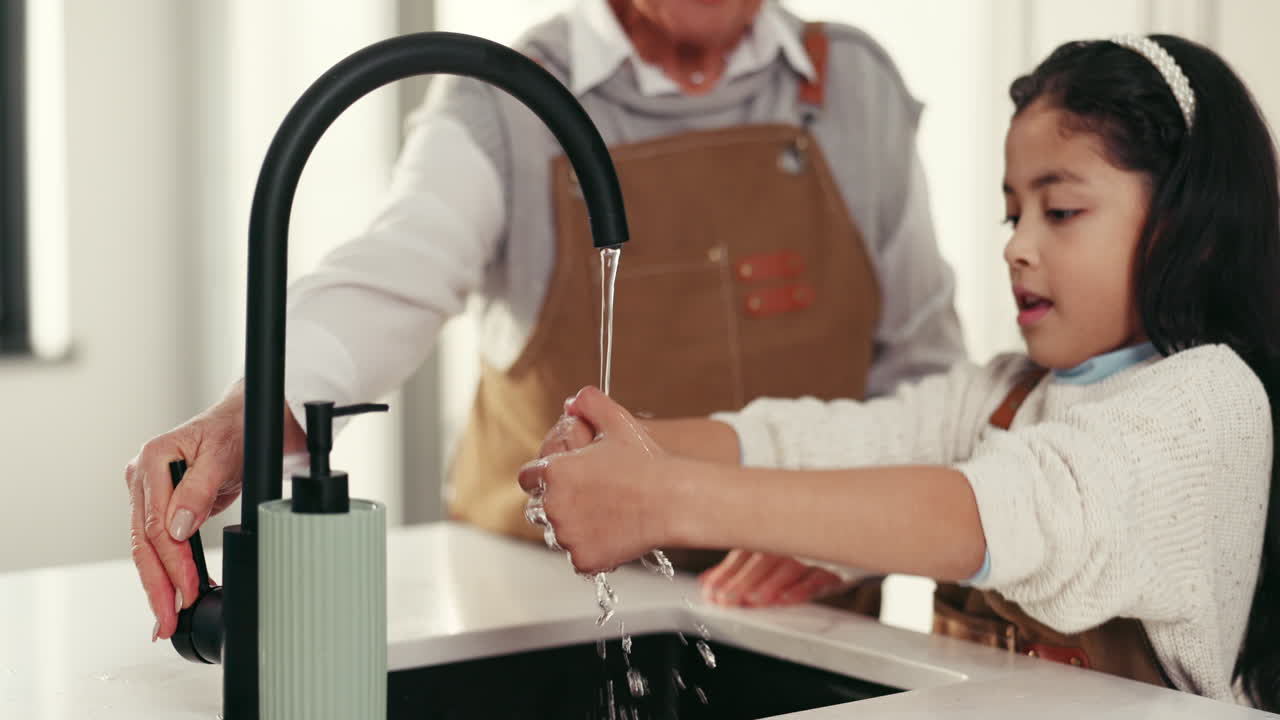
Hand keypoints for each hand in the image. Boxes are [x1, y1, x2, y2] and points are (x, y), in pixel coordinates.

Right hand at [124, 382, 303, 640]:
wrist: (249, 421)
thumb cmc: (237, 429)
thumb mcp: (223, 455)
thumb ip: (199, 491)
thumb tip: (177, 527)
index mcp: (151, 460)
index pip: (154, 525)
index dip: (172, 563)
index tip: (187, 589)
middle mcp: (143, 477)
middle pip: (144, 542)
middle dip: (157, 585)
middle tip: (167, 620)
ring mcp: (151, 493)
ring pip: (147, 548)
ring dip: (159, 585)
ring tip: (166, 618)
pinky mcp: (164, 506)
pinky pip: (160, 544)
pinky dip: (167, 571)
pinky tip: (173, 595)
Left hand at [518, 386, 672, 573]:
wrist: (673, 500)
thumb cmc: (647, 463)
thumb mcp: (617, 421)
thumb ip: (590, 404)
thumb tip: (574, 401)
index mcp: (555, 471)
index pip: (528, 478)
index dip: (544, 478)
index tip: (562, 481)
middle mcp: (554, 504)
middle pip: (541, 509)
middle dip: (560, 504)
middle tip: (591, 499)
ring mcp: (567, 535)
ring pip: (561, 535)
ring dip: (576, 528)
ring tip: (607, 516)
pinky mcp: (584, 559)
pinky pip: (580, 558)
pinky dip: (594, 551)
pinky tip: (615, 535)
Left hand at [699, 550, 849, 606]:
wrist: (847, 537)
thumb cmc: (801, 551)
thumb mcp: (769, 555)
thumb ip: (738, 568)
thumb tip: (707, 581)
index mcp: (770, 537)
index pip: (743, 553)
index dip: (726, 573)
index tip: (711, 591)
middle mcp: (789, 543)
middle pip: (763, 560)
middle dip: (742, 581)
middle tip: (726, 599)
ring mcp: (812, 555)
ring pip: (790, 567)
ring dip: (770, 584)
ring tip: (754, 600)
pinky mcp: (836, 569)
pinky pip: (819, 577)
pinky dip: (802, 588)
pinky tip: (785, 599)